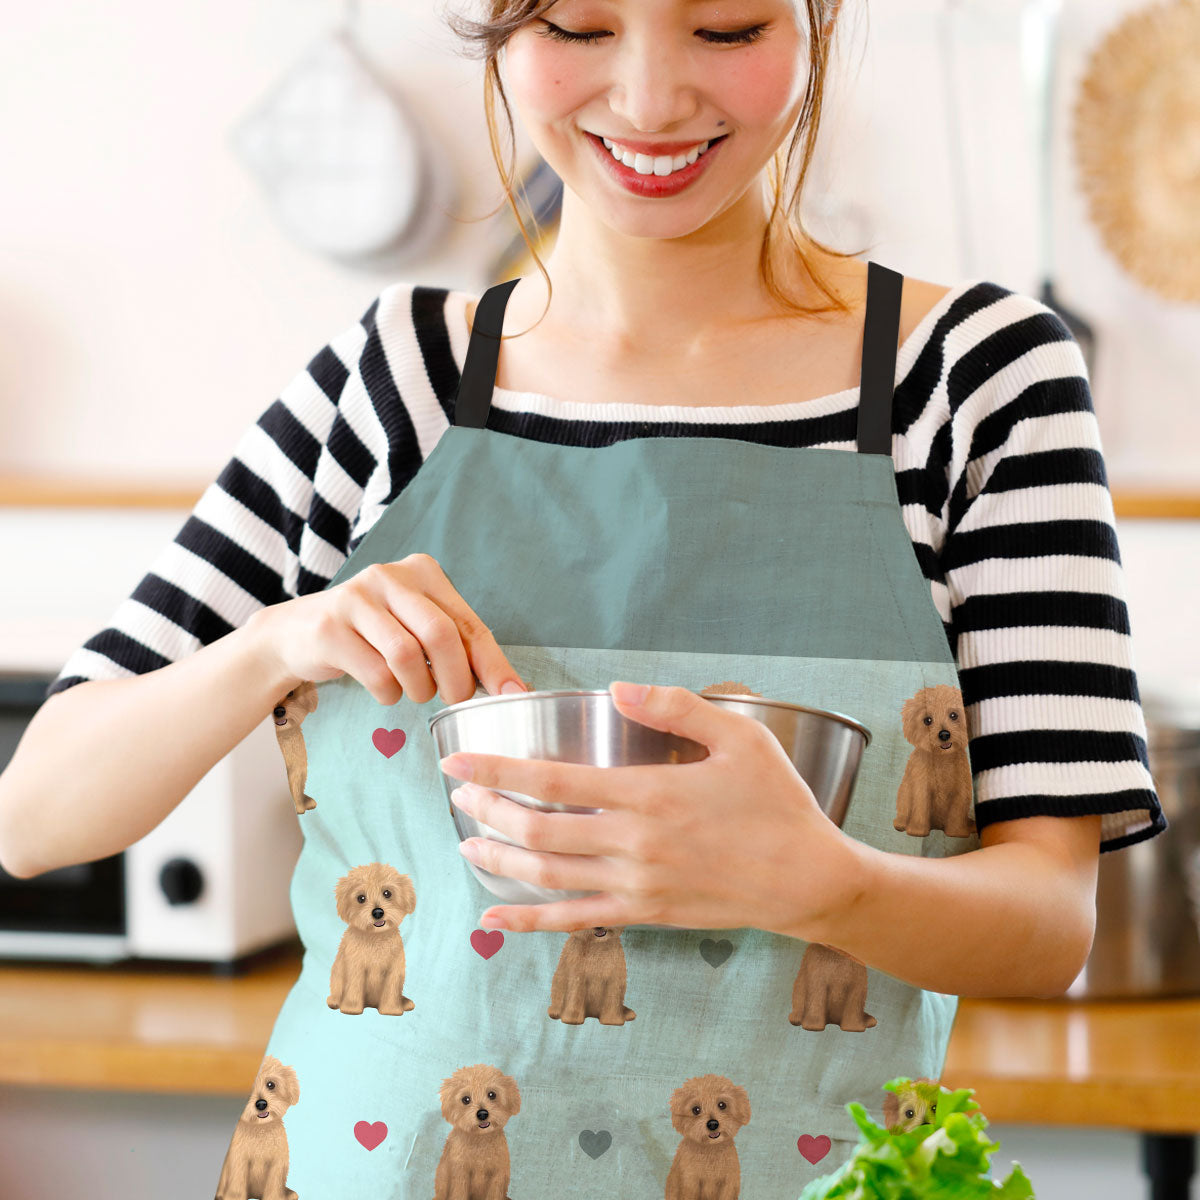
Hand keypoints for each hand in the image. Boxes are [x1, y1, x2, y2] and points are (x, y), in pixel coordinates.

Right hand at [247, 553, 528, 705]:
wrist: (296, 634)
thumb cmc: (371, 635)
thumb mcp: (415, 626)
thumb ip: (457, 644)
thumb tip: (510, 687)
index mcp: (422, 572)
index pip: (469, 623)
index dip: (493, 664)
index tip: (514, 695)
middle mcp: (390, 576)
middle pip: (441, 635)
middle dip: (457, 680)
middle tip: (455, 700)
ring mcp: (356, 598)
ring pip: (407, 656)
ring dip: (419, 689)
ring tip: (415, 693)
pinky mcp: (330, 628)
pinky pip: (376, 674)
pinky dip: (388, 694)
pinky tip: (385, 690)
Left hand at [441, 681, 853, 937]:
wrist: (810, 881)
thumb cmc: (778, 803)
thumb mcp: (740, 738)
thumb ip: (676, 707)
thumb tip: (617, 689)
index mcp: (650, 795)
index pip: (553, 781)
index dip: (497, 771)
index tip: (456, 761)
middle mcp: (634, 844)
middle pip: (538, 830)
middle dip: (488, 811)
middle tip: (457, 794)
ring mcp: (636, 886)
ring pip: (548, 876)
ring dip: (499, 860)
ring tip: (466, 844)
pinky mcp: (646, 914)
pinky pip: (576, 920)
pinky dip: (531, 921)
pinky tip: (496, 920)